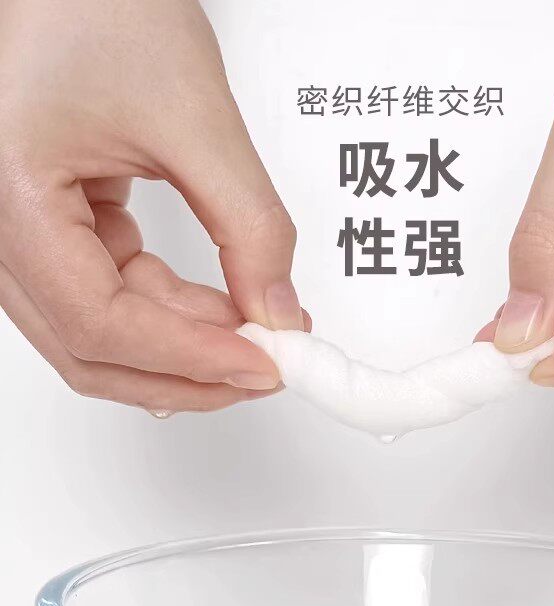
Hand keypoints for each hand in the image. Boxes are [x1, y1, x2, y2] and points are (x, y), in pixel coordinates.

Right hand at [0, 0, 306, 413]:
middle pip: (93, 348)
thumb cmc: (96, 5)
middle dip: (186, 372)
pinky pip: (113, 298)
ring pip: (103, 333)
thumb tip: (277, 308)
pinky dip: (172, 315)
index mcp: (8, 196)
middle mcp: (2, 227)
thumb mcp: (193, 116)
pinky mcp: (60, 230)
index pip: (99, 321)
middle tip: (262, 371)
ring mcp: (27, 235)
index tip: (259, 364)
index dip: (187, 356)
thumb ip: (248, 223)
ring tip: (254, 341)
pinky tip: (221, 314)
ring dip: (182, 350)